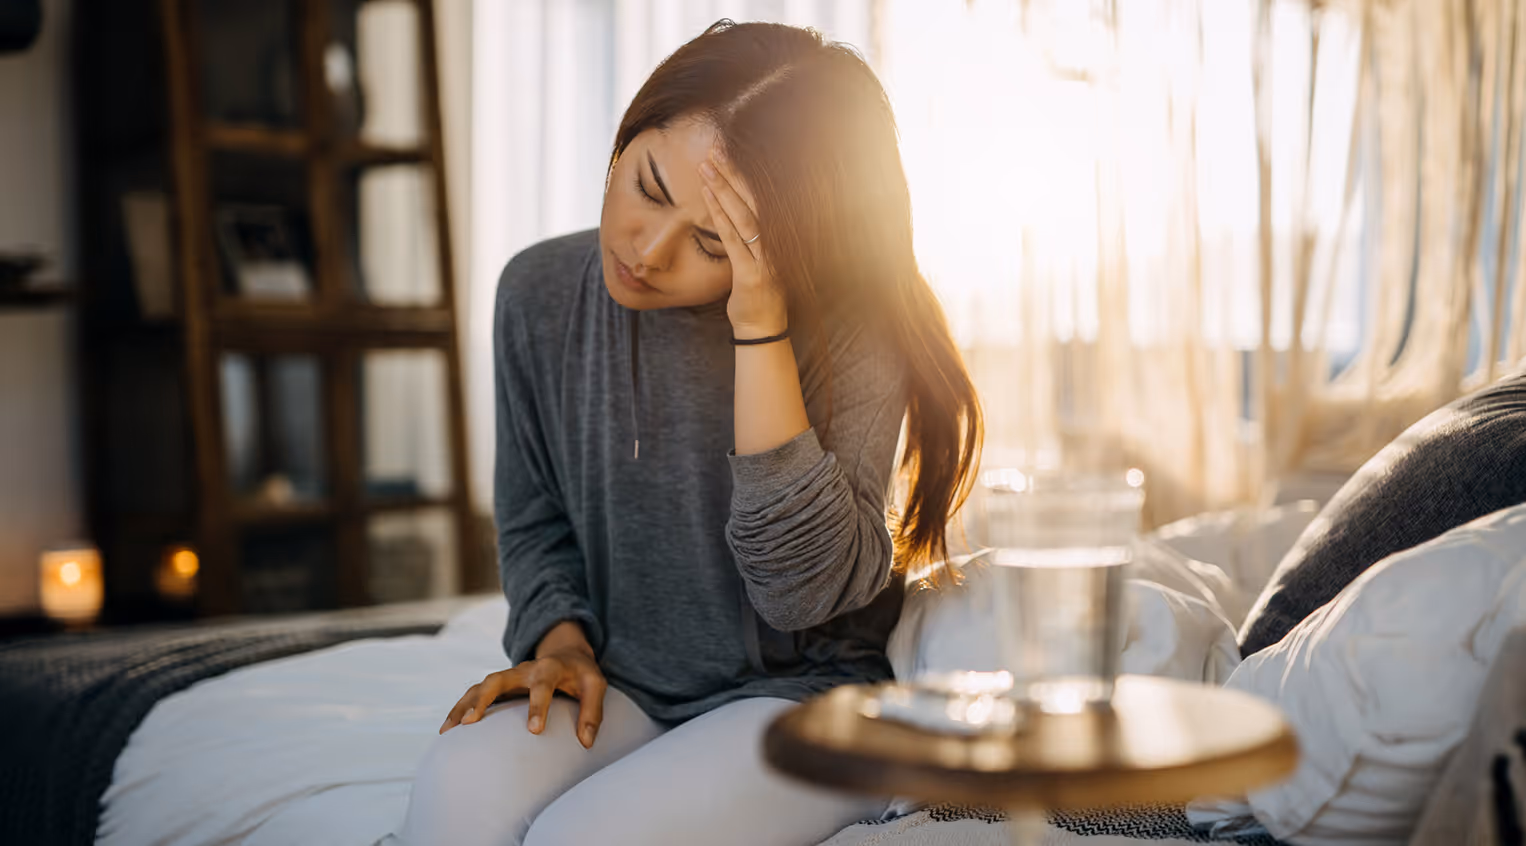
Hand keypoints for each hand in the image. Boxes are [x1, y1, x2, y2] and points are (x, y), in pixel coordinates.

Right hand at [438, 626, 605, 748]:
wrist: (567, 654)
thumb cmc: (582, 674)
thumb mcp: (596, 686)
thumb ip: (593, 712)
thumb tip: (586, 742)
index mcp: (550, 668)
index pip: (542, 686)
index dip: (538, 707)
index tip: (534, 730)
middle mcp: (524, 670)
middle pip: (498, 679)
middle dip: (483, 699)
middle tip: (470, 722)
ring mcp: (509, 677)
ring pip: (480, 686)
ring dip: (463, 706)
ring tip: (448, 731)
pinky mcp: (500, 686)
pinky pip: (475, 694)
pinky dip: (460, 708)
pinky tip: (448, 729)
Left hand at [699, 150, 787, 338]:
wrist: (763, 329)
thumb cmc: (757, 293)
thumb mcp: (757, 259)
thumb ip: (750, 237)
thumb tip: (733, 212)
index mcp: (778, 237)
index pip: (762, 199)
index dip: (744, 176)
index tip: (727, 154)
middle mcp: (776, 244)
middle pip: (754, 200)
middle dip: (733, 174)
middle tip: (715, 150)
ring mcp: (766, 258)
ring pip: (744, 215)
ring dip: (724, 189)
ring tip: (706, 167)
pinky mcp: (752, 273)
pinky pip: (733, 239)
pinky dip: (720, 216)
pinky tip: (707, 198)